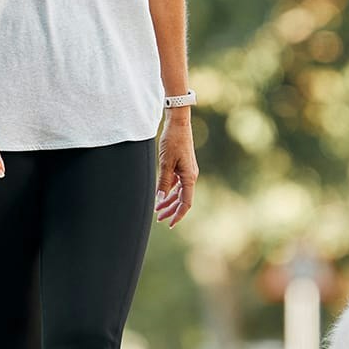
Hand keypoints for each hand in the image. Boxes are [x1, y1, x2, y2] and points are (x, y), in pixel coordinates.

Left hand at [155, 110, 197, 226]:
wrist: (178, 124)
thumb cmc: (173, 141)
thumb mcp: (166, 163)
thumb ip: (163, 182)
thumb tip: (160, 199)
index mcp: (189, 177)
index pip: (186, 203)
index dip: (178, 215)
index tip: (170, 224)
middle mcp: (190, 176)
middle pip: (182, 199)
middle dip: (171, 210)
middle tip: (159, 219)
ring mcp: (187, 172)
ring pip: (179, 192)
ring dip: (169, 201)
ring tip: (158, 210)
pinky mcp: (182, 167)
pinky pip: (176, 184)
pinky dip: (169, 191)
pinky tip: (161, 195)